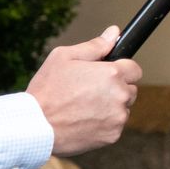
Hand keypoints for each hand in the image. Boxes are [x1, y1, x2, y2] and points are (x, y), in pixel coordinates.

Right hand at [26, 25, 142, 155]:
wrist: (34, 127)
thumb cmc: (47, 90)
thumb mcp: (64, 57)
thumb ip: (95, 45)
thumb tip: (114, 32)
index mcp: (112, 73)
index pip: (135, 69)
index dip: (121, 70)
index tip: (107, 75)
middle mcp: (120, 94)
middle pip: (130, 89)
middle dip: (115, 89)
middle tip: (90, 92)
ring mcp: (118, 117)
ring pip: (123, 109)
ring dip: (110, 108)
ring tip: (84, 108)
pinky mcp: (113, 136)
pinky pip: (115, 126)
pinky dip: (104, 125)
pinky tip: (84, 121)